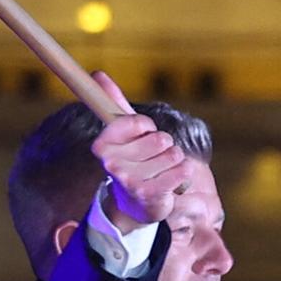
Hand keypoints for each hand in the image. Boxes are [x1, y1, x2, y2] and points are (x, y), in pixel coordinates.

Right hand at [88, 71, 189, 231]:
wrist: (136, 207)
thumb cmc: (134, 162)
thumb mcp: (125, 133)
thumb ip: (113, 103)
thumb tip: (97, 73)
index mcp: (102, 146)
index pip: (139, 122)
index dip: (147, 127)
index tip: (143, 135)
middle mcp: (112, 164)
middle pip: (160, 139)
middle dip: (164, 146)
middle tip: (152, 159)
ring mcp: (131, 181)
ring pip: (173, 154)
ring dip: (174, 161)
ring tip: (161, 172)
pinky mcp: (151, 195)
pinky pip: (183, 170)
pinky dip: (183, 173)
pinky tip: (171, 182)